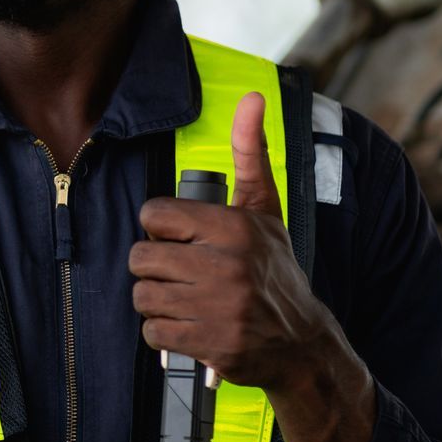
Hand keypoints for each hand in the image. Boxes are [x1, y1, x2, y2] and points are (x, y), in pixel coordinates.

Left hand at [128, 91, 334, 394]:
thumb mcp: (265, 209)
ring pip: (143, 297)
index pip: (153, 215)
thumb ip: (250, 152)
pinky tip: (185, 326)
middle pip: (141, 258)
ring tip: (181, 299)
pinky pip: (153, 334)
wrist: (300, 342)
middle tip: (177, 273)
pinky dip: (162, 334)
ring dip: (156, 302)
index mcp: (234, 226)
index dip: (160, 228)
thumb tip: (253, 97)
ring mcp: (220, 307)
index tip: (178, 238)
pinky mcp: (213, 344)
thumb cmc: (273, 269)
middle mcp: (228, 264)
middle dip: (153, 267)